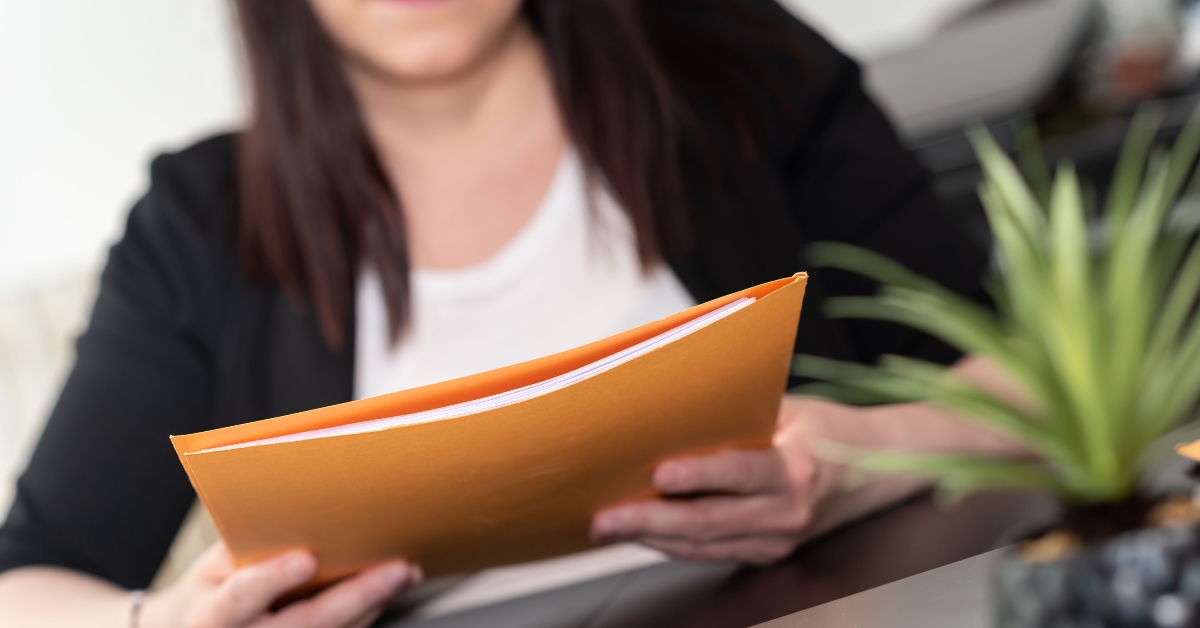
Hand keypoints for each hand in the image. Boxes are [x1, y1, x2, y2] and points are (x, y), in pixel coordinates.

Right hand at [140, 543, 419, 627]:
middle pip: (309, 623)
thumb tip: (295, 510)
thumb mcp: (211, 568)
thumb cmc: (210, 593)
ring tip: (407, 570)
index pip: (242, 597)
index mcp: (212, 616)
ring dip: (377, 603)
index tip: (306, 558)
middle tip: (397, 567)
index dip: (273, 578)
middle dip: (358, 594)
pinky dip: (371, 610)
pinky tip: (394, 585)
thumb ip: (246, 547)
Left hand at [589, 396, 847, 564]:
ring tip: (610, 526)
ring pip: (704, 545)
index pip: (741, 473)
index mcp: (796, 468)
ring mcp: (778, 540)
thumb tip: (674, 408)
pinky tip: (643, 533)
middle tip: (607, 515)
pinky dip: (672, 544)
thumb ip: (738, 414)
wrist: (874, 469)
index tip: (659, 473)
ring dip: (651, 537)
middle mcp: (788, 511)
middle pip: (710, 521)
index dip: (698, 474)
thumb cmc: (825, 431)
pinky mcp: (768, 553)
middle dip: (651, 519)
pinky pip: (712, 552)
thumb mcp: (789, 408)